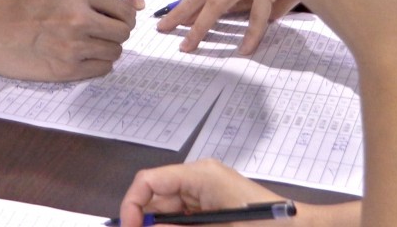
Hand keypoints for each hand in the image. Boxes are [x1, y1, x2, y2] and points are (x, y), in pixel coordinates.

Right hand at [0, 0, 136, 80]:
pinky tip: (84, 58)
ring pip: (115, 52)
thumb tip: (119, 11)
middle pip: (123, 31)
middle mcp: (80, 17)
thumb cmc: (23, 8)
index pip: (123, 8)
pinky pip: (102, 69)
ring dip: (107, 50)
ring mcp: (74, 45)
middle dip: (117, 33)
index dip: (124, 16)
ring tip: (91, 47)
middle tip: (104, 35)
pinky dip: (98, 65)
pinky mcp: (67, 69)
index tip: (117, 20)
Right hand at [119, 159, 288, 226]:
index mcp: (198, 174)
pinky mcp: (213, 207)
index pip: (148, 181)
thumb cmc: (264, 225)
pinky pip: (185, 218)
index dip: (132, 205)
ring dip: (164, 226)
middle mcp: (198, 178)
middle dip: (147, 222)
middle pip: (156, 198)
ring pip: (169, 212)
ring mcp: (206, 192)